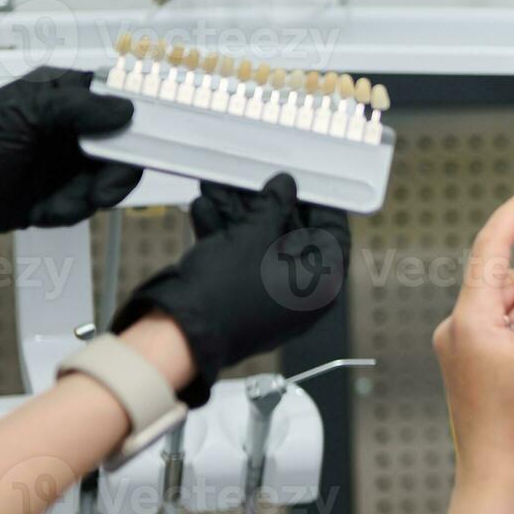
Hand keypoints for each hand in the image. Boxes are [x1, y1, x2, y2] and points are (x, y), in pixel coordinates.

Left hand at [0, 68, 139, 254]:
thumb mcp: (19, 117)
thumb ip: (74, 107)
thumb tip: (124, 108)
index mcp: (59, 92)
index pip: (115, 95)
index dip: (134, 119)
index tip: (136, 145)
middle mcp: (70, 122)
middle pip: (124, 143)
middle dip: (111, 175)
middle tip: (97, 192)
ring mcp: (69, 156)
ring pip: (111, 177)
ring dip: (84, 198)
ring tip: (54, 204)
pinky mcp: (65, 187)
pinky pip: (91, 200)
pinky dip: (70, 210)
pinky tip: (43, 209)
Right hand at [111, 174, 349, 405]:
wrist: (178, 334)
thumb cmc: (226, 293)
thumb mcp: (254, 235)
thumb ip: (273, 205)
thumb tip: (285, 186)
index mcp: (320, 285)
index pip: (334, 236)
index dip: (321, 205)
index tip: (309, 184)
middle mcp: (300, 296)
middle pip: (292, 237)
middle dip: (267, 204)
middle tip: (255, 178)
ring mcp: (269, 299)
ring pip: (260, 245)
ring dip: (238, 214)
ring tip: (218, 185)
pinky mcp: (240, 299)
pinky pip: (240, 261)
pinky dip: (224, 236)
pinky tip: (204, 208)